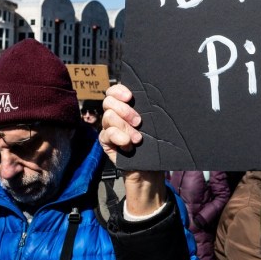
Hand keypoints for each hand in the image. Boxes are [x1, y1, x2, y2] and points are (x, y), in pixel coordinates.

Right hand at [100, 84, 166, 215]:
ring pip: (108, 117)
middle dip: (124, 110)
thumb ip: (148, 111)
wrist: (150, 169)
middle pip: (108, 102)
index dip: (119, 91)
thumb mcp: (153, 125)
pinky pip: (106, 134)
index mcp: (126, 107)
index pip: (114, 91)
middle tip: (139, 122)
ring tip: (137, 139)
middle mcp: (115, 115)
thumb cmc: (154, 144)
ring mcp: (109, 128)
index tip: (130, 97)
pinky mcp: (106, 142)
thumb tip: (154, 97)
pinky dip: (118, 137)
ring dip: (124, 127)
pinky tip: (128, 145)